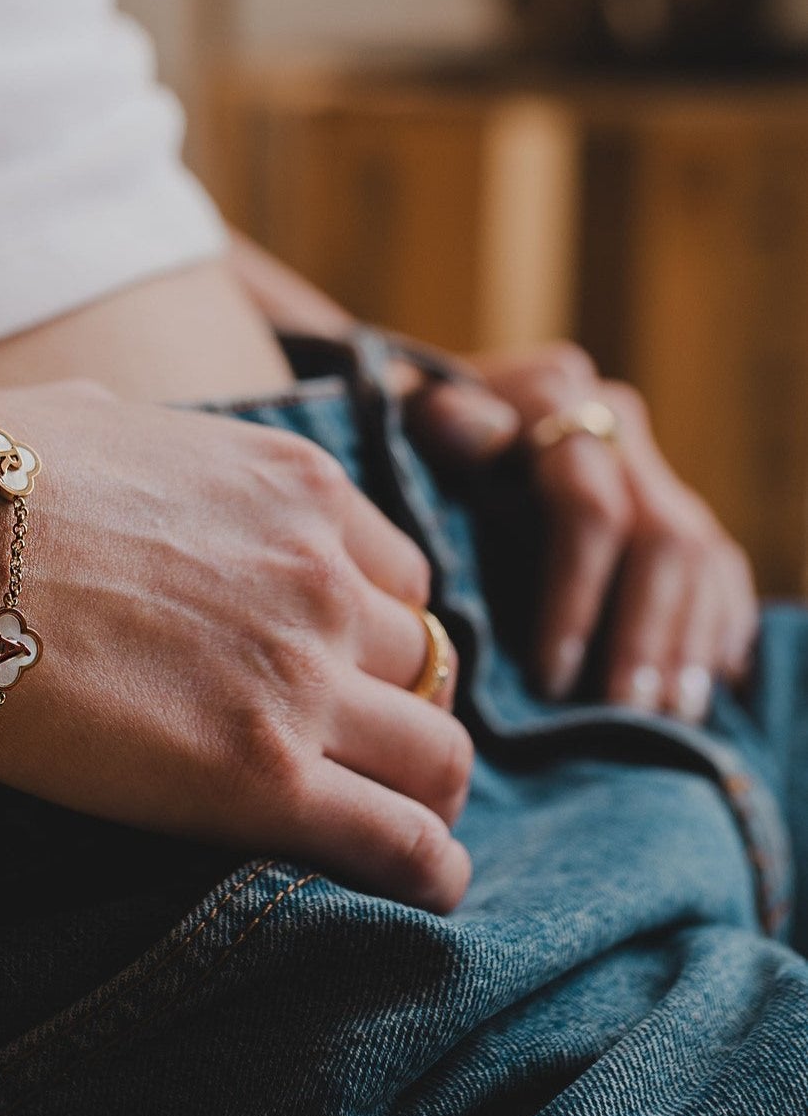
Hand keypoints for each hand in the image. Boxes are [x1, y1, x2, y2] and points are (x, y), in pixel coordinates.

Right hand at [0, 380, 474, 911]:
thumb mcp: (100, 422)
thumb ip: (162, 453)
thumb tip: (135, 452)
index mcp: (292, 489)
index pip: (399, 578)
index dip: (374, 632)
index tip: (340, 671)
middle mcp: (321, 577)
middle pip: (427, 666)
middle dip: (397, 708)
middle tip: (355, 753)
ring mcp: (299, 677)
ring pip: (436, 754)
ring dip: (419, 789)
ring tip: (396, 827)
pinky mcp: (259, 775)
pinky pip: (402, 839)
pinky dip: (428, 869)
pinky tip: (427, 886)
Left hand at [407, 343, 757, 719]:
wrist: (417, 413)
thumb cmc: (396, 437)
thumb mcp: (397, 424)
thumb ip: (436, 425)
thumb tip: (485, 433)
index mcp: (551, 395)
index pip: (588, 507)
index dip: (574, 596)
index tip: (547, 676)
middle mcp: (612, 422)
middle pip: (662, 539)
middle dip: (643, 636)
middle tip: (621, 714)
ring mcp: (648, 465)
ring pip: (699, 559)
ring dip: (684, 645)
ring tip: (663, 720)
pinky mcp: (673, 505)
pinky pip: (719, 569)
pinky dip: (716, 629)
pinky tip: (704, 688)